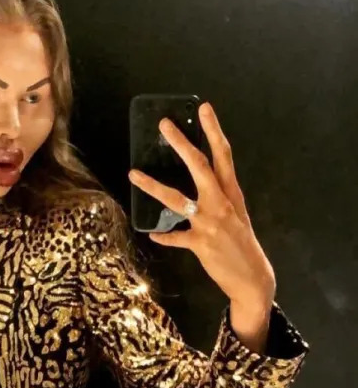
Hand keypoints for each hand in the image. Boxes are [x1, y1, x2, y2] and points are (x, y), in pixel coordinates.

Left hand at [128, 102, 275, 307]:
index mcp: (232, 193)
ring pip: (177, 199)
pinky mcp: (200, 244)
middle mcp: (222, 203)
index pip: (224, 156)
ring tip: (133, 174)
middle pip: (200, 167)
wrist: (253, 278)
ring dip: (153, 186)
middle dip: (182, 144)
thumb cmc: (242, 243)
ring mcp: (210, 223)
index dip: (214, 131)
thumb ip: (218, 197)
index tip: (205, 109)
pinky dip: (163, 236)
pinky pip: (175, 238)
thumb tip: (201, 183)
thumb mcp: (236, 215)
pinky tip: (152, 233)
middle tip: (164, 125)